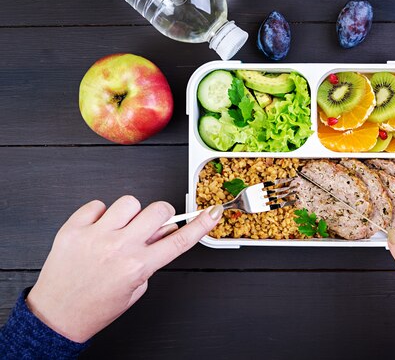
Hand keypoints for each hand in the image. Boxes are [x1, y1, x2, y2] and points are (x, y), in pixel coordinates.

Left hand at [26, 196, 222, 342]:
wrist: (57, 315)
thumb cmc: (96, 307)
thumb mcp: (136, 289)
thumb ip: (152, 258)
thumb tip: (163, 233)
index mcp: (137, 266)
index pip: (179, 241)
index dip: (200, 225)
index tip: (213, 212)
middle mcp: (118, 248)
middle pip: (158, 210)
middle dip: (161, 215)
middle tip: (152, 225)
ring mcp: (95, 236)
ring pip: (129, 202)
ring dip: (130, 214)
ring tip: (119, 229)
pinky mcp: (73, 229)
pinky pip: (97, 204)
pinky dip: (101, 214)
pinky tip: (98, 229)